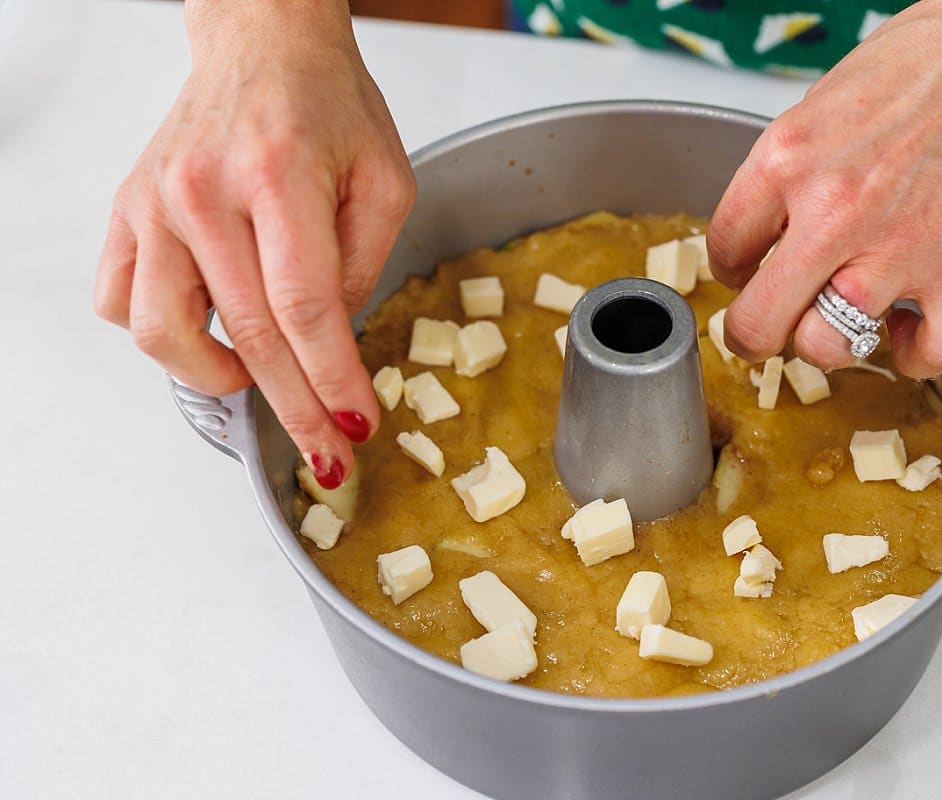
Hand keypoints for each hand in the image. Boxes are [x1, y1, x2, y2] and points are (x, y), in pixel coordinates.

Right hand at [95, 1, 412, 487]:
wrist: (263, 45)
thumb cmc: (328, 106)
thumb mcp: (384, 179)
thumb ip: (362, 263)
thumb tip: (334, 339)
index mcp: (278, 177)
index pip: (304, 308)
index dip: (332, 379)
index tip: (356, 423)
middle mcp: (204, 192)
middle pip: (249, 335)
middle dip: (296, 411)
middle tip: (327, 454)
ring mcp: (155, 204)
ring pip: (162, 332)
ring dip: (219, 379)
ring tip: (263, 379)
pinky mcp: (128, 210)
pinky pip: (120, 301)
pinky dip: (162, 336)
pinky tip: (210, 332)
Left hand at [706, 0, 941, 376]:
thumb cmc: (920, 65)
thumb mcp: (814, 108)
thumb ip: (781, 180)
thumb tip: (760, 237)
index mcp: (787, 163)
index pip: (722, 251)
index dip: (730, 269)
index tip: (747, 270)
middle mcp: (835, 213)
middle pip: (757, 324)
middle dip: (752, 334)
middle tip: (764, 329)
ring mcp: (898, 250)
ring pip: (827, 349)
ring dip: (827, 344)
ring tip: (838, 317)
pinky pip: (929, 355)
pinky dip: (914, 356)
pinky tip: (907, 330)